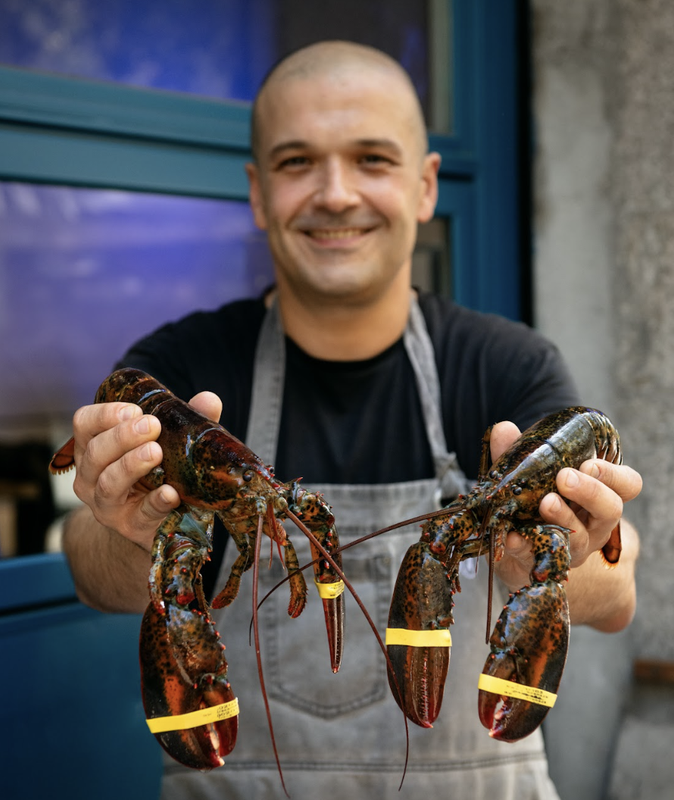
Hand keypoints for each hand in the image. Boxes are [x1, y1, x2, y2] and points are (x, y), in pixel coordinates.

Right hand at [70, 391, 221, 551]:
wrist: (159, 522)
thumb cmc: (158, 472)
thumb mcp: (167, 444)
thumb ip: (185, 421)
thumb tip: (208, 399)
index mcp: (94, 447)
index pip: (84, 424)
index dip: (104, 414)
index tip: (134, 409)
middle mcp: (91, 476)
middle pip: (95, 452)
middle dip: (122, 436)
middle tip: (152, 425)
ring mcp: (106, 505)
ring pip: (108, 483)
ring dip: (131, 465)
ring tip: (156, 452)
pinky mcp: (130, 526)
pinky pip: (140, 514)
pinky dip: (155, 502)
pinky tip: (170, 493)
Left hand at [489, 420, 642, 590]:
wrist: (516, 543)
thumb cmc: (534, 497)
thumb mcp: (530, 472)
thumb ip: (517, 452)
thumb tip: (502, 429)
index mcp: (599, 496)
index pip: (627, 485)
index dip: (615, 475)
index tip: (589, 463)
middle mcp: (595, 524)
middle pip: (610, 509)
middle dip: (590, 491)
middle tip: (565, 477)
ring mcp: (575, 546)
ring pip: (581, 537)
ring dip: (563, 517)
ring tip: (546, 502)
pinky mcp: (547, 562)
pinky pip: (539, 555)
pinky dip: (524, 544)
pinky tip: (512, 535)